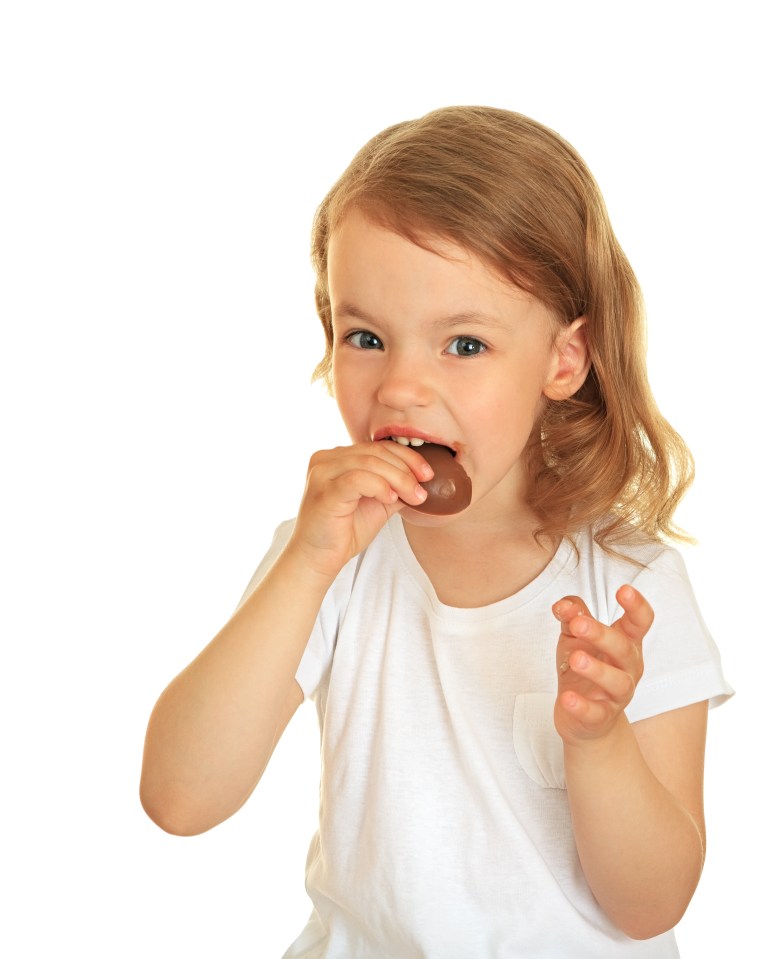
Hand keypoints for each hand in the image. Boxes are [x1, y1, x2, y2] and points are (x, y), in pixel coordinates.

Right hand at [288, 441, 432, 579]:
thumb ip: (395, 487)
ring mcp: (322, 473)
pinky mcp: (324, 490)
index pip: (377, 446)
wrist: (318, 558)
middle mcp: (326, 459)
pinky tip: (390, 498)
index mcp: (337, 457)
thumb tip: (423, 479)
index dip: (407, 457)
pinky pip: (357, 479)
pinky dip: (379, 486)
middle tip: (423, 489)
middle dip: (406, 469)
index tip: (427, 474)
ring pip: (369, 462)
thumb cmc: (343, 531)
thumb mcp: (377, 503)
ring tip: (412, 496)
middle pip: (375, 452)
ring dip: (398, 479)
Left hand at [551, 586, 652, 744]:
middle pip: (624, 649)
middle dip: (602, 634)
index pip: (640, 622)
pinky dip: (581, 706)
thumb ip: (572, 615)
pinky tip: (567, 698)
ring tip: (575, 659)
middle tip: (578, 624)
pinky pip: (596, 713)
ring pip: (618, 682)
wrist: (584, 718)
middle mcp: (628, 668)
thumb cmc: (585, 667)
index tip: (624, 590)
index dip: (637, 606)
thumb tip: (564, 604)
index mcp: (625, 643)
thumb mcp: (576, 637)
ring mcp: (617, 695)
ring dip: (597, 669)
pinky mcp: (600, 717)